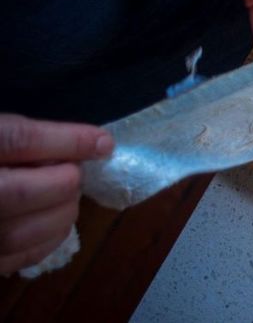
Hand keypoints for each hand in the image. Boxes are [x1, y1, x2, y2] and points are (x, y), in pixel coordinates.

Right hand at [0, 114, 112, 274]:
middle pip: (19, 192)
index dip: (67, 141)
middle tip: (74, 175)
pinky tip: (56, 222)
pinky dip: (49, 239)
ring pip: (19, 233)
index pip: (17, 140)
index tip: (104, 144)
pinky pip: (20, 256)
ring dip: (61, 213)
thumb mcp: (1, 133)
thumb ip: (33, 139)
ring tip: (66, 198)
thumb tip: (96, 145)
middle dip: (63, 183)